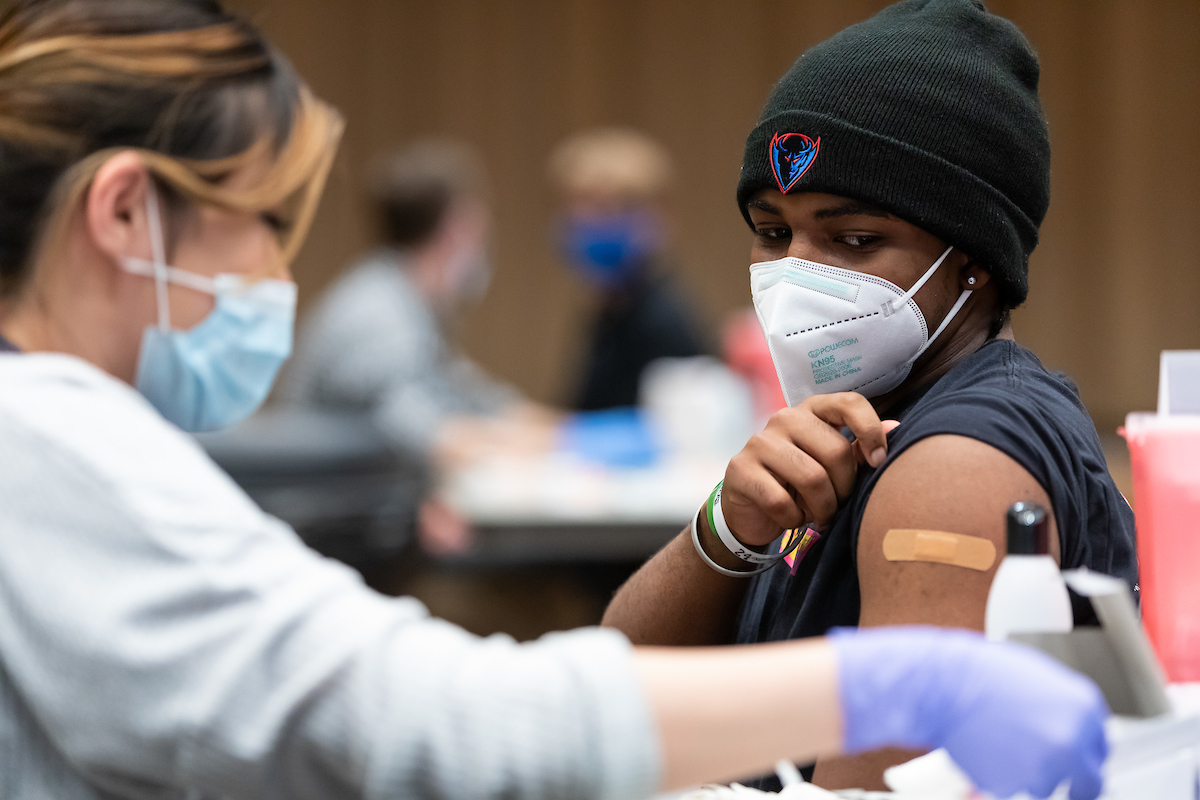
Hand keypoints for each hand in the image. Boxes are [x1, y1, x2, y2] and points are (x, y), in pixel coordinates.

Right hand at [721, 392, 896, 546]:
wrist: (749, 509)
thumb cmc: (797, 483)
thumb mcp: (829, 465)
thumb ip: (857, 447)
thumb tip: (895, 429)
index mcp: (811, 410)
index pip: (849, 403)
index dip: (870, 431)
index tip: (878, 461)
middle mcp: (784, 418)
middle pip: (836, 451)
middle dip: (844, 489)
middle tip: (837, 505)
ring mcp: (759, 442)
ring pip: (812, 479)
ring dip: (822, 509)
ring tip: (818, 516)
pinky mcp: (740, 469)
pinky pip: (781, 501)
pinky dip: (793, 519)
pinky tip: (791, 519)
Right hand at [832, 626, 1107, 799]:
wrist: (942, 684)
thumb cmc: (982, 671)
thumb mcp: (1037, 677)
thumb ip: (1064, 707)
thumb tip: (1074, 729)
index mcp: (1083, 708)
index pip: (1101, 746)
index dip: (1087, 752)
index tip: (1080, 759)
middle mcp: (1071, 742)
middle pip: (1090, 783)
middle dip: (1079, 786)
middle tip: (1069, 788)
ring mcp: (1043, 768)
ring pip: (1044, 784)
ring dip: (1029, 772)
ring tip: (999, 740)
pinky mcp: (1012, 786)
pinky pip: (1011, 784)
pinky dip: (999, 772)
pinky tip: (984, 745)